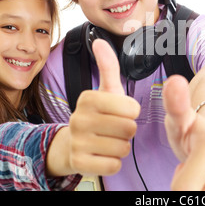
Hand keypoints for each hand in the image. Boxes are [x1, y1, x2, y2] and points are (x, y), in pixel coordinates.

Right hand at [67, 39, 139, 175]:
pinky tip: (103, 154)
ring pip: (122, 148)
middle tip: (115, 128)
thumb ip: (108, 66)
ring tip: (108, 140)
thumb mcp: (106, 90)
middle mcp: (79, 118)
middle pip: (129, 129)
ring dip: (121, 146)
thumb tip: (100, 40)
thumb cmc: (97, 115)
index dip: (132, 112)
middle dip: (127, 130)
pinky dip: (113, 162)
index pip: (132, 109)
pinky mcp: (78, 163)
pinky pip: (113, 165)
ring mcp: (77, 142)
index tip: (121, 112)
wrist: (73, 144)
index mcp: (88, 98)